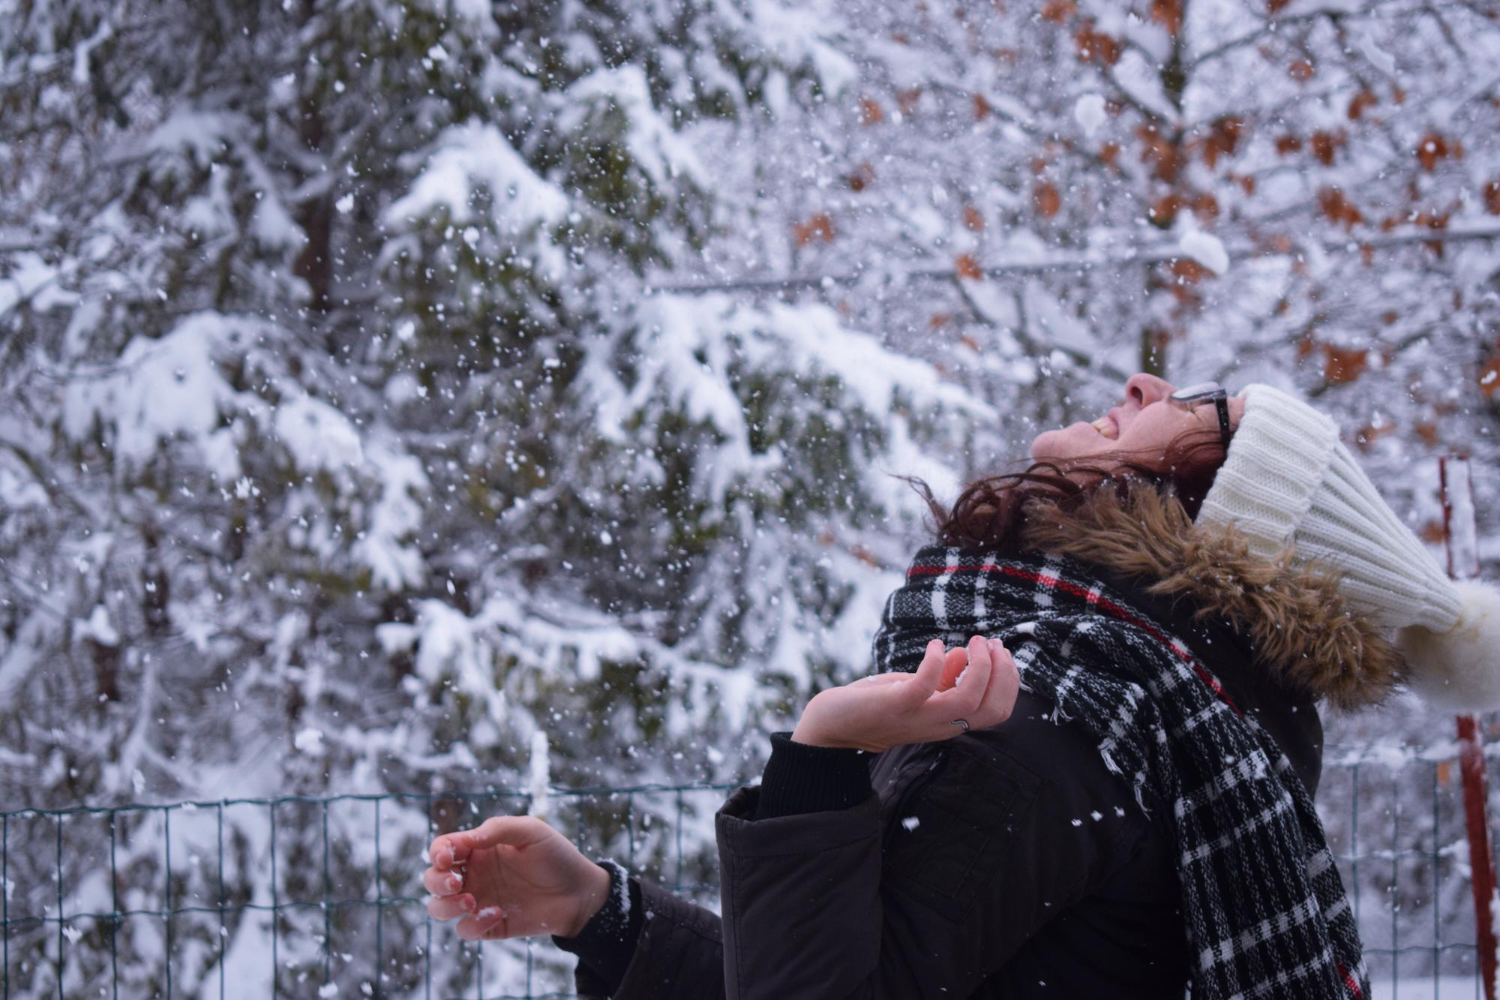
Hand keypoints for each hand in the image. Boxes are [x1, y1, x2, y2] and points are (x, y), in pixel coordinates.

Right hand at [422, 815, 611, 940]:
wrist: (579, 892)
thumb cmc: (556, 856)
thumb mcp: (531, 831)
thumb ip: (497, 829)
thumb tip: (464, 840)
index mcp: (478, 849)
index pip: (442, 849)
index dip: (438, 852)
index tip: (449, 857)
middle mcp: (473, 874)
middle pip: (432, 879)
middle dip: (436, 881)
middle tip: (457, 882)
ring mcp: (479, 901)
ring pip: (438, 908)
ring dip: (445, 905)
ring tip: (471, 901)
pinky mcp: (489, 925)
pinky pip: (465, 930)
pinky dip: (473, 924)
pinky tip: (497, 913)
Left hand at [790, 635, 1018, 752]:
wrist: (833, 727)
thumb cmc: (877, 705)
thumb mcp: (917, 690)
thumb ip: (943, 678)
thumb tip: (963, 654)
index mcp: (950, 721)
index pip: (997, 711)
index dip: (1008, 680)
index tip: (999, 651)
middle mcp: (940, 725)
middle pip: (993, 709)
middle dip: (1002, 672)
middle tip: (989, 643)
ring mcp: (919, 717)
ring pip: (969, 700)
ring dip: (978, 666)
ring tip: (971, 641)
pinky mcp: (896, 705)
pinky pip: (926, 685)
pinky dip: (935, 660)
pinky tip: (933, 646)